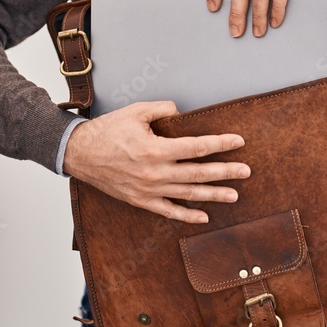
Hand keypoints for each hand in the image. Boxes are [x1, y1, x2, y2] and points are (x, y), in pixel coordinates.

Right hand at [61, 100, 250, 222]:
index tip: (238, 142)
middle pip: (199, 173)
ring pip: (188, 194)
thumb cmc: (107, 131)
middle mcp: (156, 172)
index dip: (220, 144)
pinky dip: (187, 215)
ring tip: (234, 195)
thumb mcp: (136, 112)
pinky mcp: (141, 200)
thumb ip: (163, 110)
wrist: (80, 153)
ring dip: (214, 194)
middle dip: (226, 172)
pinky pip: (169, 211)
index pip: (197, 147)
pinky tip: (204, 216)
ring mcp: (149, 190)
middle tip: (246, 171)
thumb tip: (182, 113)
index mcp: (156, 149)